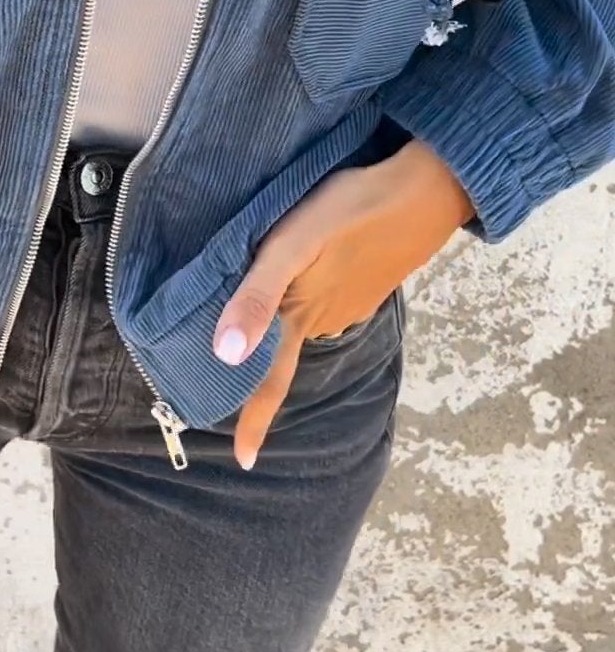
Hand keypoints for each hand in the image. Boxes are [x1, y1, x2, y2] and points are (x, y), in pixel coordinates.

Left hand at [214, 140, 472, 470]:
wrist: (424, 190)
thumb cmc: (348, 212)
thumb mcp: (290, 246)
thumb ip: (257, 297)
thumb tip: (228, 355)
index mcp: (300, 316)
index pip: (270, 381)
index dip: (254, 421)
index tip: (242, 462)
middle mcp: (325, 319)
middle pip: (284, 354)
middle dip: (261, 367)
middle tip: (231, 367)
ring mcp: (350, 303)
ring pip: (306, 323)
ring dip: (286, 323)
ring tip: (259, 308)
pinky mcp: (366, 282)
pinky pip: (327, 301)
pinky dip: (308, 296)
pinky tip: (306, 275)